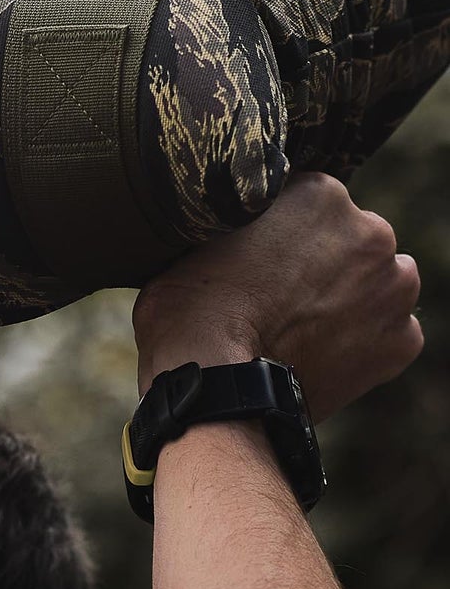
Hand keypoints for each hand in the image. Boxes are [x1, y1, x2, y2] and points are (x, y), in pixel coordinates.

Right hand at [131, 173, 422, 421]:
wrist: (214, 392)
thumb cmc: (188, 319)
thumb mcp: (186, 250)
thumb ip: (224, 231)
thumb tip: (217, 234)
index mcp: (318, 195)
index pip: (305, 204)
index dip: (277, 235)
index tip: (256, 262)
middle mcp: (371, 231)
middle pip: (350, 242)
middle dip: (320, 265)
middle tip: (277, 303)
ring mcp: (393, 288)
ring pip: (377, 285)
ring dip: (348, 301)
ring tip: (300, 333)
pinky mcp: (401, 342)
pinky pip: (386, 335)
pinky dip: (359, 346)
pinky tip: (318, 359)